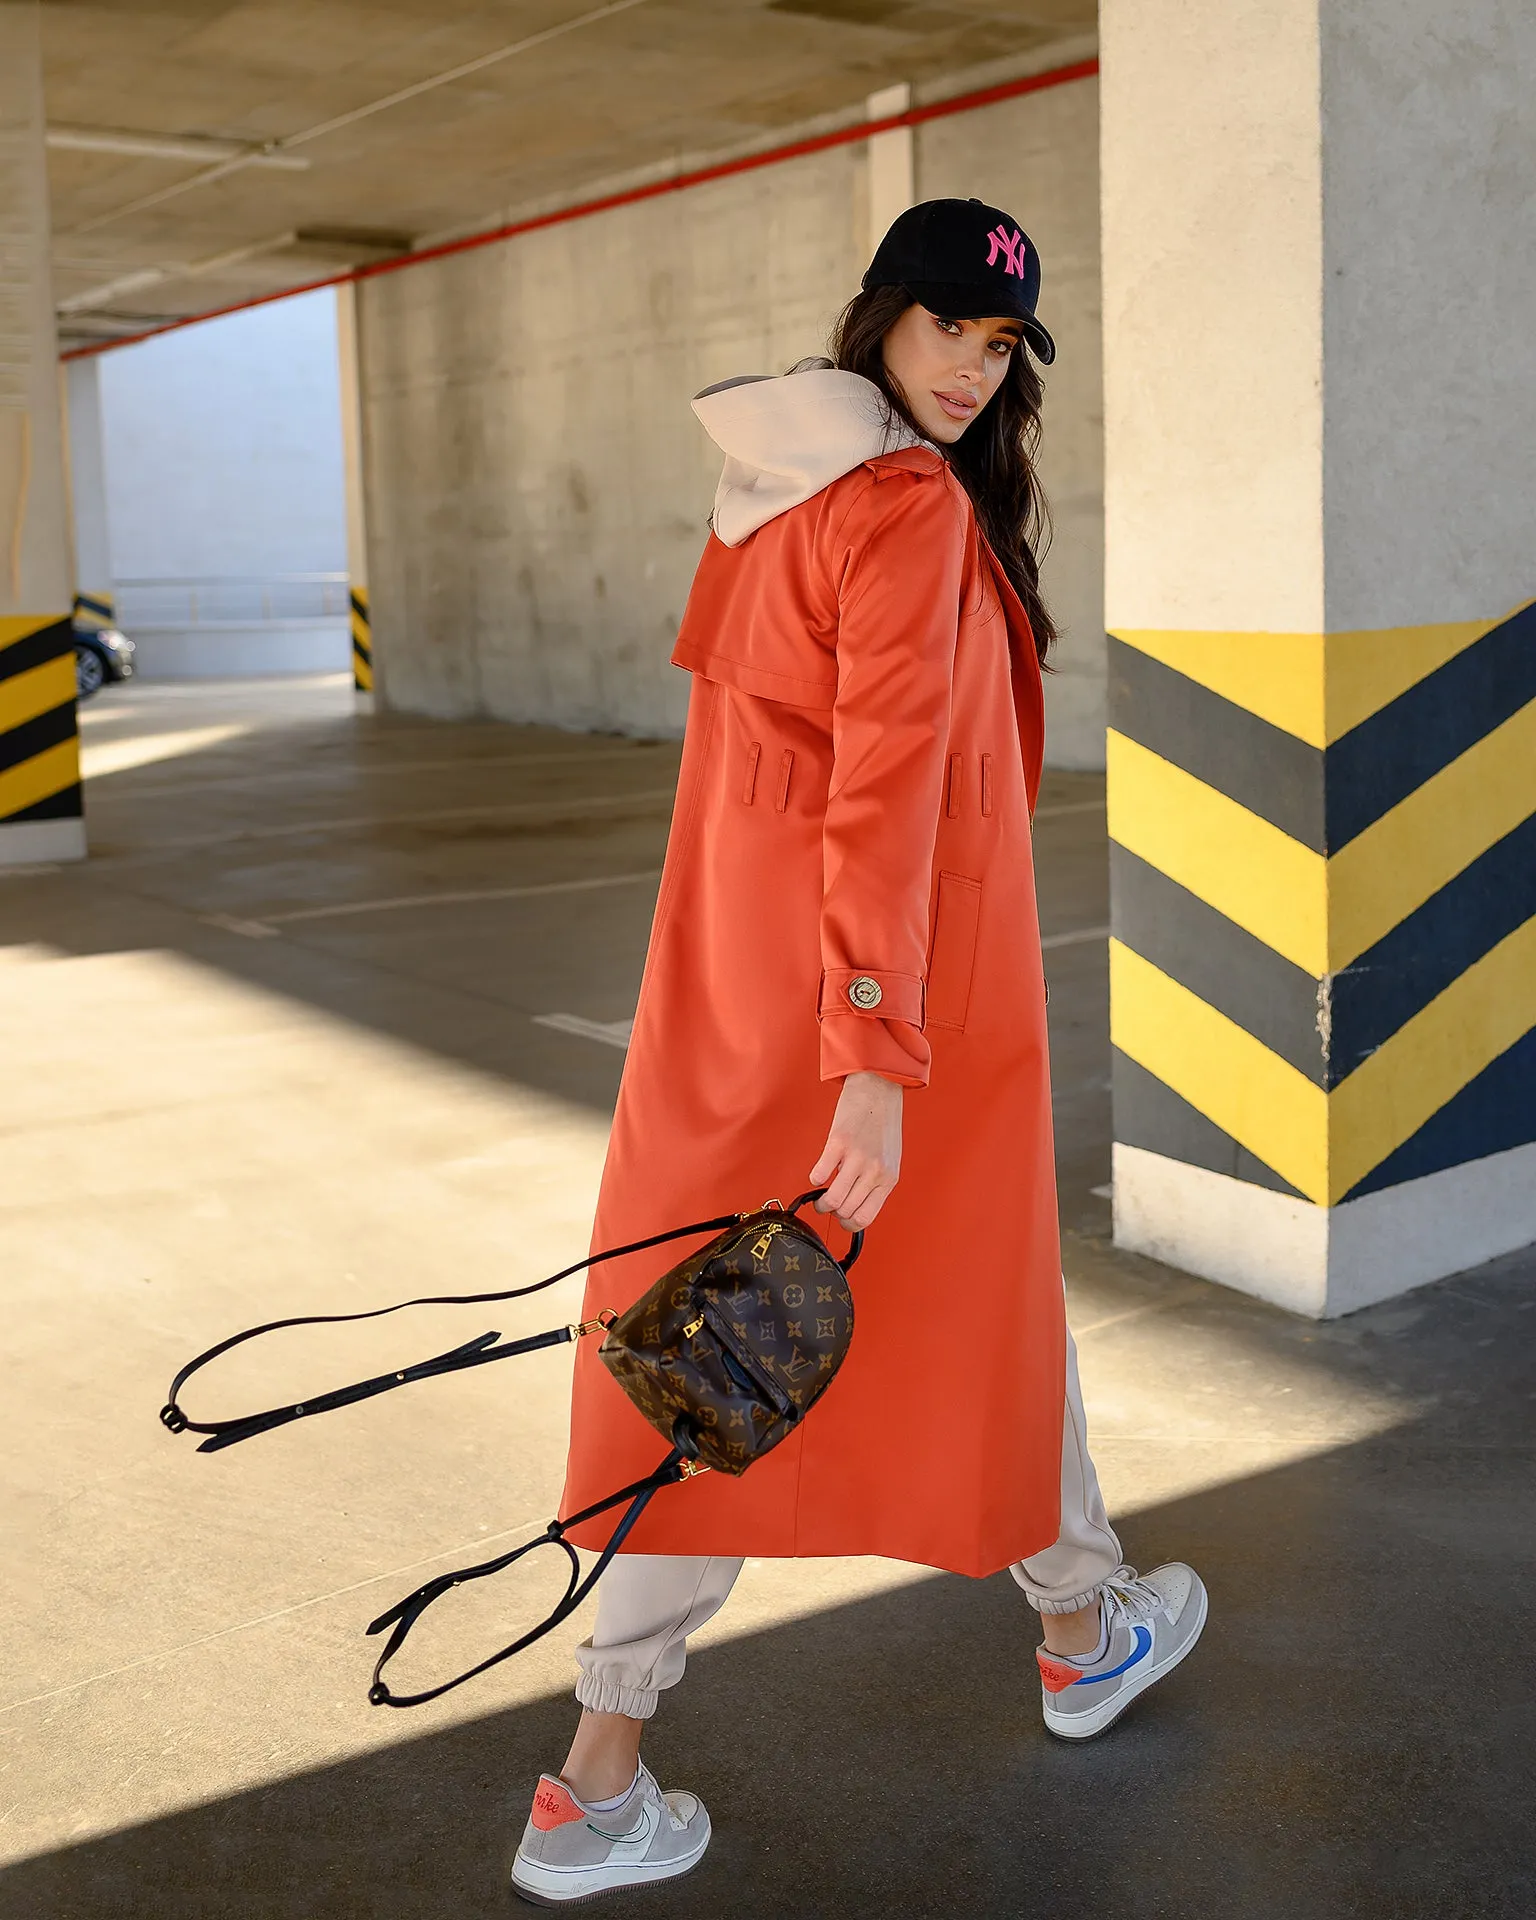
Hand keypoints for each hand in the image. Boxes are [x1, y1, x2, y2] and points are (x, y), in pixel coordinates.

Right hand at [809, 1071, 902, 1232]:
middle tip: (827, 1204)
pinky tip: (819, 1171)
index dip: (848, 1224)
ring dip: (821, 1203)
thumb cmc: (882, 1124)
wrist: (879, 1089)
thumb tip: (856, 1204)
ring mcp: (856, 1158)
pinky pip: (820, 1174)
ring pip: (833, 1199)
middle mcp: (874, 1172)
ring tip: (819, 1196)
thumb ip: (876, 1182)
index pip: (865, 1218)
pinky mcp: (838, 1143)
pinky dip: (815, 1178)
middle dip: (833, 1213)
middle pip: (846, 1211)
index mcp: (888, 1179)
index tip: (841, 1218)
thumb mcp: (889, 1159)